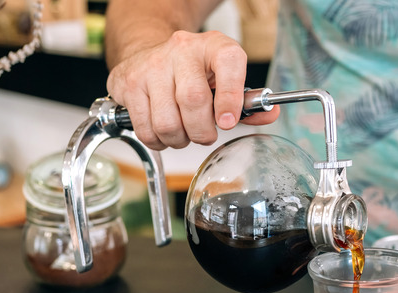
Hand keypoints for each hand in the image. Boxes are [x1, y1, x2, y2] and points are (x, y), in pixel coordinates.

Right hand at [106, 30, 278, 149]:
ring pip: (167, 123)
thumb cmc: (193, 72)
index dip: (231, 96)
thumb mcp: (224, 79)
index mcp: (213, 46)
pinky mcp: (127, 84)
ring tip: (182, 130)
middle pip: (193, 102)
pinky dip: (158, 141)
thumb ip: (247, 103)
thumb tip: (270, 114)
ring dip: (179, 140)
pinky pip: (145, 130)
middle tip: (204, 133)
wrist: (149, 54)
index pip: (229, 62)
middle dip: (202, 131)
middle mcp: (181, 50)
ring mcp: (151, 66)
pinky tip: (162, 130)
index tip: (228, 121)